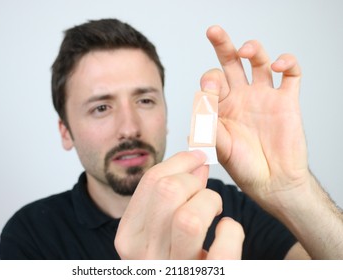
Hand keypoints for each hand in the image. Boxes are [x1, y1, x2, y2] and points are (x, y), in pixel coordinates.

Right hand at [115, 151, 243, 258]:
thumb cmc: (170, 260)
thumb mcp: (155, 232)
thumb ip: (166, 199)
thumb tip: (195, 162)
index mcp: (128, 238)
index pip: (150, 183)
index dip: (179, 162)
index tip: (196, 157)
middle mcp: (145, 257)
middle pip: (167, 192)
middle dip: (193, 179)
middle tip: (203, 185)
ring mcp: (174, 272)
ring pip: (190, 218)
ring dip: (210, 202)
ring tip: (214, 207)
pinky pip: (224, 248)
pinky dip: (232, 230)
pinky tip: (227, 230)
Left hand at [202, 26, 309, 210]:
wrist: (272, 182)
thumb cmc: (243, 167)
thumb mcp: (220, 147)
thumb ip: (210, 125)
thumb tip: (200, 102)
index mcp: (221, 107)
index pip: (211, 82)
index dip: (209, 81)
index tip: (210, 91)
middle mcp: (241, 97)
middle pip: (231, 63)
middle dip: (222, 45)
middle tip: (213, 31)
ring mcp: (264, 97)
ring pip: (259, 62)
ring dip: (253, 49)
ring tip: (246, 50)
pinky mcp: (286, 101)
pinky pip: (291, 74)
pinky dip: (288, 63)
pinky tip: (280, 65)